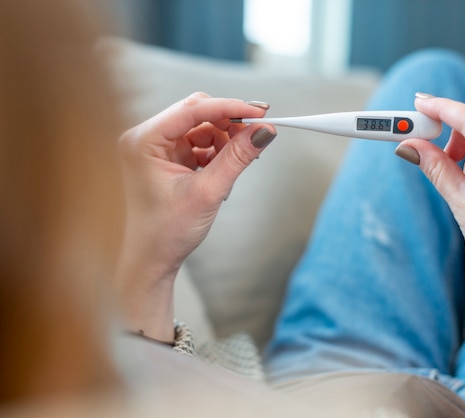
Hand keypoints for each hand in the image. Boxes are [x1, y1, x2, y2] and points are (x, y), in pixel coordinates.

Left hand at [116, 93, 275, 340]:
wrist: (152, 260)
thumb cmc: (167, 231)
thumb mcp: (208, 191)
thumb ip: (237, 157)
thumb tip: (265, 131)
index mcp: (144, 141)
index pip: (193, 109)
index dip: (229, 108)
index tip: (259, 113)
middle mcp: (146, 138)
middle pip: (196, 113)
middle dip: (228, 122)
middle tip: (258, 132)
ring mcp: (156, 148)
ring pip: (200, 127)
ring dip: (225, 138)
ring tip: (242, 158)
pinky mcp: (167, 158)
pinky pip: (198, 143)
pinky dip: (217, 151)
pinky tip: (227, 166)